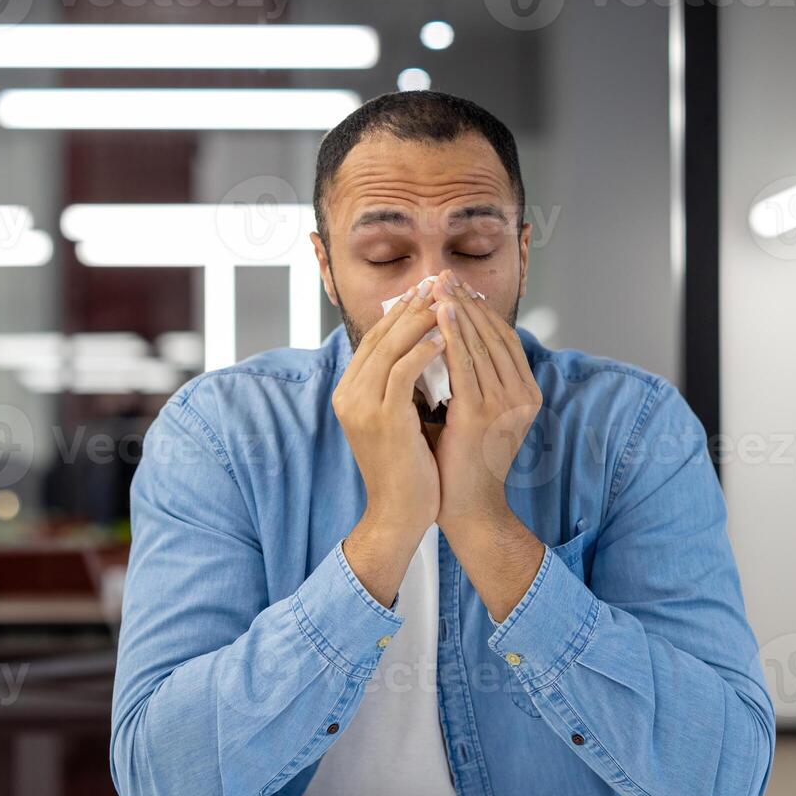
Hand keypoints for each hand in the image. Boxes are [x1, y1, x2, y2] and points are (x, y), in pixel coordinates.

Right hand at [333, 282, 445, 605]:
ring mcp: (362, 407)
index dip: (401, 312)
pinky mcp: (383, 420)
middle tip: (439, 282)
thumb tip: (427, 348)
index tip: (429, 291)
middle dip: (412, 306)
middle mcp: (349, 395)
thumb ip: (403, 386)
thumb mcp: (399, 418)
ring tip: (446, 300)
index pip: (374, 338)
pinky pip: (403, 372)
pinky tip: (446, 338)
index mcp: (350, 392)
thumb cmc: (408, 467)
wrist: (400, 513)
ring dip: (420, 320)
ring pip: (390, 347)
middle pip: (379, 335)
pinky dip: (423, 350)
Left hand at [428, 270, 543, 537]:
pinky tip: (438, 314)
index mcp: (527, 393)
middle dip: (467, 302)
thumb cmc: (463, 461)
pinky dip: (451, 335)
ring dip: (457, 310)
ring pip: (479, 344)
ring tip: (437, 285)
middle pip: (493, 335)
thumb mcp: (475, 410)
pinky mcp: (480, 415)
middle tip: (444, 275)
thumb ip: (472, 378)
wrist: (466, 507)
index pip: (504, 338)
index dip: (481, 309)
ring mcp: (504, 405)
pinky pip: (464, 365)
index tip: (458, 286)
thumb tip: (449, 336)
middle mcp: (522, 396)